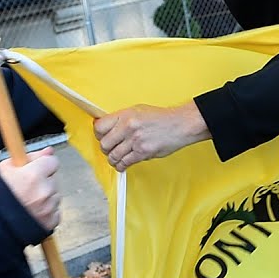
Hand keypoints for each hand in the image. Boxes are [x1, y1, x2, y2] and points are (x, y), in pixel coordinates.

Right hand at [0, 147, 60, 232]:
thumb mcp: (7, 168)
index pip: (53, 162)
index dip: (44, 165)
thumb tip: (49, 151)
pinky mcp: (51, 221)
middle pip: (53, 179)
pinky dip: (47, 211)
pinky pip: (56, 211)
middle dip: (43, 181)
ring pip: (55, 196)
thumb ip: (31, 157)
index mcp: (34, 175)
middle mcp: (44, 191)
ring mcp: (49, 207)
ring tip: (28, 201)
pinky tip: (33, 211)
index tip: (37, 169)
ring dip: (46, 197)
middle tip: (27, 188)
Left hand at [94, 102, 210, 171]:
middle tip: (110, 148)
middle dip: (105, 149)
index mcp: (125, 115)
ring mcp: (135, 140)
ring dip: (113, 159)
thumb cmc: (161, 118)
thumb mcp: (138, 111)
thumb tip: (108, 129)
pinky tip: (123, 164)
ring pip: (112, 156)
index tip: (101, 136)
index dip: (98, 134)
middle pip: (104, 144)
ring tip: (117, 158)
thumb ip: (122, 119)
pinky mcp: (142, 152)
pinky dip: (121, 166)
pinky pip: (124, 163)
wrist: (180, 125)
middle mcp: (128, 127)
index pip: (99, 126)